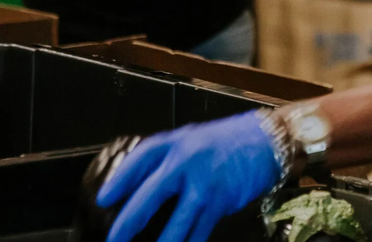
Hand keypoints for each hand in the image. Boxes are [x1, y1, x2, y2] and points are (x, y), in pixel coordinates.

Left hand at [96, 110, 280, 241]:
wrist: (267, 141)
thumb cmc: (227, 141)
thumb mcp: (191, 140)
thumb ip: (167, 159)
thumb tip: (140, 186)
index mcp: (176, 144)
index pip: (140, 159)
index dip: (120, 180)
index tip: (104, 199)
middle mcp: (187, 163)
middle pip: (150, 196)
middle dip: (128, 222)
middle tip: (115, 238)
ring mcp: (205, 186)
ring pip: (176, 225)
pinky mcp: (220, 203)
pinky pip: (198, 233)